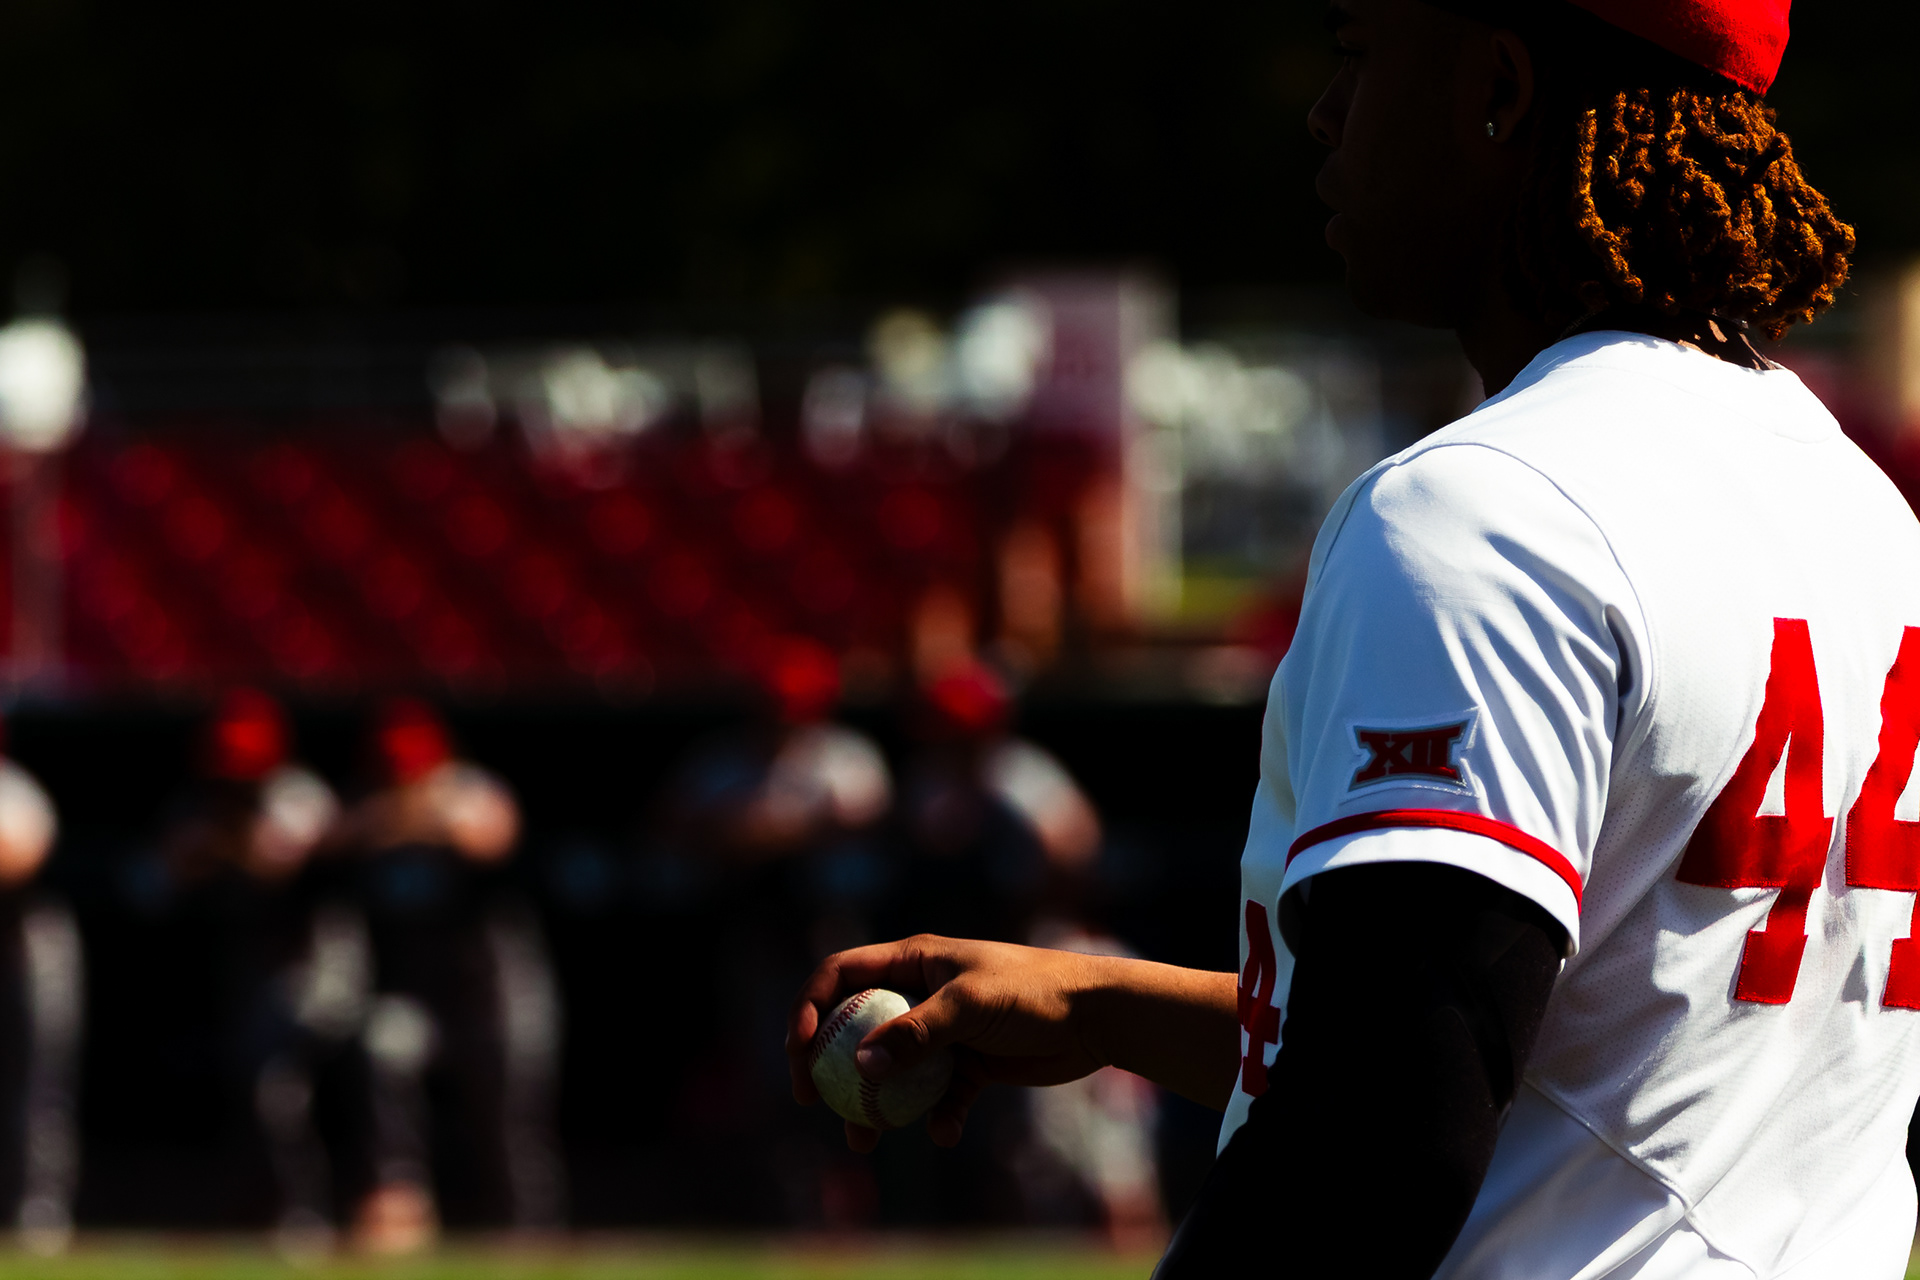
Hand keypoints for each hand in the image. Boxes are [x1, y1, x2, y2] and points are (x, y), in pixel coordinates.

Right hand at [785, 935, 1110, 1151]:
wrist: (1096, 1017)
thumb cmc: (1033, 992)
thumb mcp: (969, 1005)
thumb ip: (915, 1034)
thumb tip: (860, 1067)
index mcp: (913, 962)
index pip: (841, 974)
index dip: (810, 1005)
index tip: (799, 1047)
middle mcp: (921, 994)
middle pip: (855, 1027)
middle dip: (828, 1064)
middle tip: (812, 1099)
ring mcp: (943, 1032)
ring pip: (892, 1071)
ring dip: (873, 1105)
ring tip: (862, 1139)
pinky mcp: (970, 1066)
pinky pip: (938, 1097)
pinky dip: (935, 1117)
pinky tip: (946, 1131)